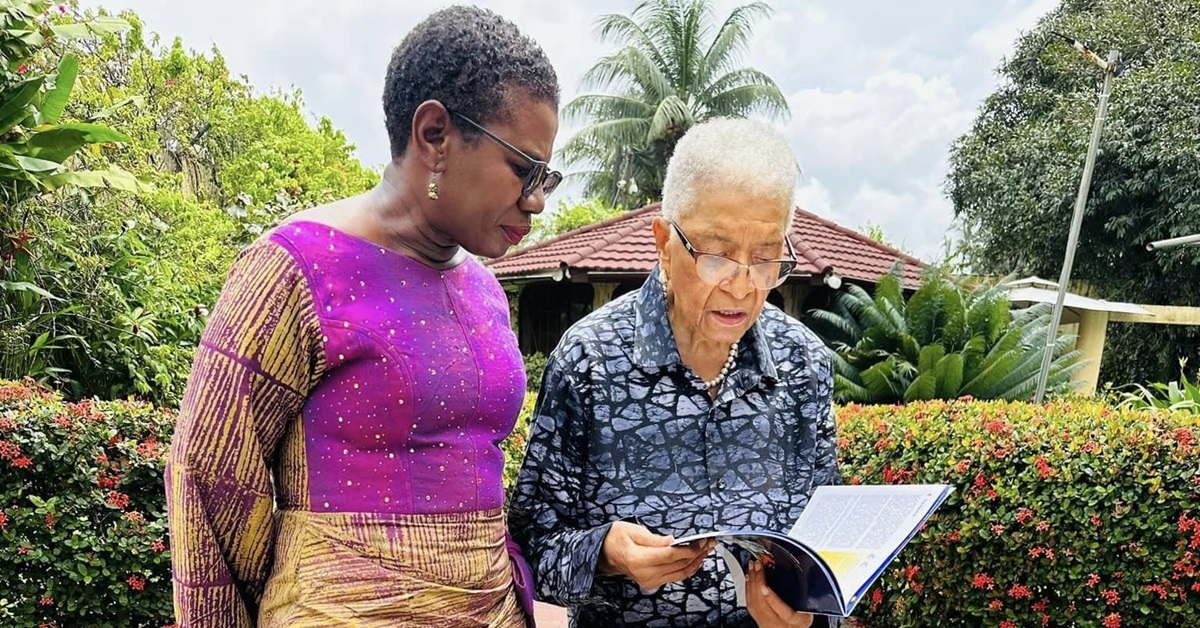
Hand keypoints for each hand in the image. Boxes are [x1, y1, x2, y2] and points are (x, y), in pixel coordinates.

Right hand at [597, 521, 715, 590]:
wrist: (605, 553)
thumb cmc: (616, 538)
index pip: (671, 555)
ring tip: (706, 550)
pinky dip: (687, 569)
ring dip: (695, 562)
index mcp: (638, 559)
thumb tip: (673, 540)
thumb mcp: (632, 530)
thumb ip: (654, 538)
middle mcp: (645, 573)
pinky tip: (695, 561)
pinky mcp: (652, 582)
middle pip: (678, 565)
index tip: (701, 541)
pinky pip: (675, 577)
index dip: (689, 549)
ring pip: (679, 573)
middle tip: (709, 543)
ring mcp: (649, 580)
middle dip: (697, 554)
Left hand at [746, 560, 813, 626]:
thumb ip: (804, 595)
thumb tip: (804, 571)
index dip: (772, 599)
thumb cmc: (799, 622)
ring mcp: (766, 623)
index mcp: (794, 622)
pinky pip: (750, 604)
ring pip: (754, 603)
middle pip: (763, 604)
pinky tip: (749, 579)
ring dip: (752, 582)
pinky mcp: (758, 620)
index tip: (765, 586)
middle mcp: (778, 624)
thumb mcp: (808, 611)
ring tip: (752, 567)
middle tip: (758, 565)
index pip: (784, 613)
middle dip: (758, 581)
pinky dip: (749, 589)